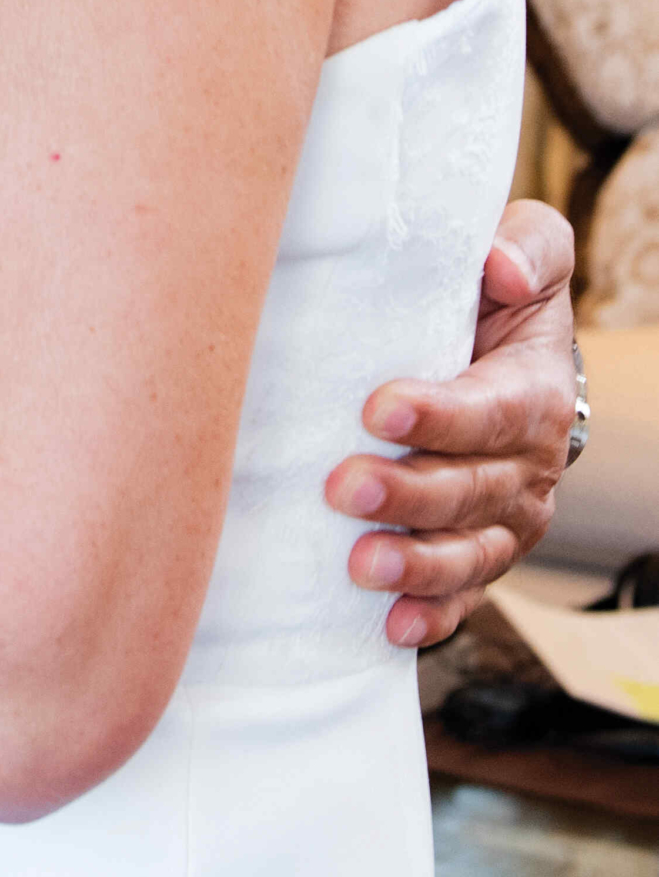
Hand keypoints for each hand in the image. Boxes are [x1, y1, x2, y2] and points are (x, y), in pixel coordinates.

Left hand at [326, 197, 578, 646]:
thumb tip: (499, 267)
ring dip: (417, 565)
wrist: (511, 354)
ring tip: (361, 565)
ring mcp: (505, 516)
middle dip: (408, 494)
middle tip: (343, 487)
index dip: (438, 414)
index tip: (377, 408)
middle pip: (469, 490)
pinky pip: (464, 593)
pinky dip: (433, 614)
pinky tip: (393, 629)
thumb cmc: (499, 296)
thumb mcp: (530, 252)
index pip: (488, 409)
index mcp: (532, 391)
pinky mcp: (480, 549)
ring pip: (468, 553)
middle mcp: (527, 465)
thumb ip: (527, 248)